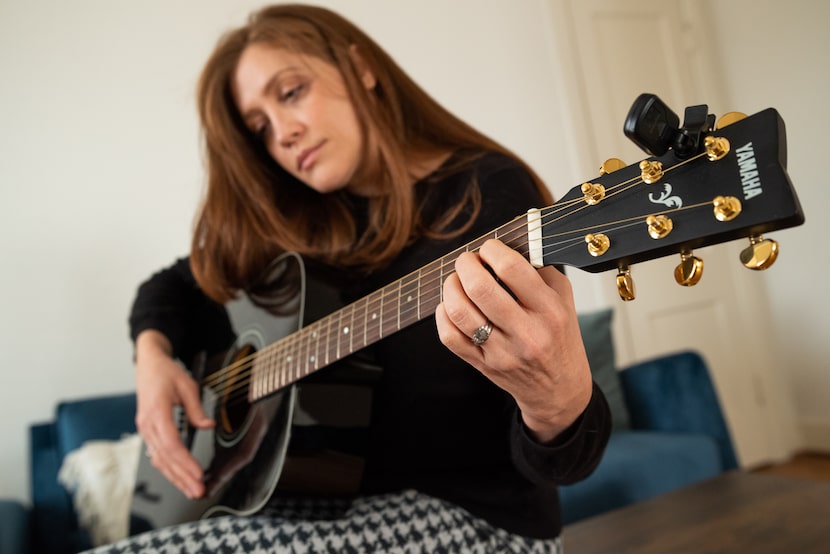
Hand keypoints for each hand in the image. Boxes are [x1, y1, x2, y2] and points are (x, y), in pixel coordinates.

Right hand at [134, 330, 214, 497]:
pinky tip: (178, 478)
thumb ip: (196, 409)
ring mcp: (145, 429)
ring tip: (190, 490)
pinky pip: (157, 454)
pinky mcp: (148, 432)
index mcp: (157, 412)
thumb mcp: (187, 385)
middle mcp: (147, 424)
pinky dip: (168, 469)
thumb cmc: (166, 372)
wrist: (148, 364)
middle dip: (182, 477)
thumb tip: (208, 426)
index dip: (185, 461)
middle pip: (165, 458)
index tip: (198, 473)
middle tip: (197, 491)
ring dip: (175, 477)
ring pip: (159, 460)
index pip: (171, 444)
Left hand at [435, 239, 592, 442]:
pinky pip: (450, 337)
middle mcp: (526, 333)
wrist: (558, 390)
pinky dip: (443, 314)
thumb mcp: (564, 300)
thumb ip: (541, 269)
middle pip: (480, 288)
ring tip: (456, 280)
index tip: (489, 248)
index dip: (492, 250)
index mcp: (549, 311)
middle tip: (467, 260)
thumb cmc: (560, 338)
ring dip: (451, 287)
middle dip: (466, 264)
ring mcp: (501, 352)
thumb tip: (511, 241)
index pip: (512, 269)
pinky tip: (451, 305)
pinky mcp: (483, 365)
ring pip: (459, 312)